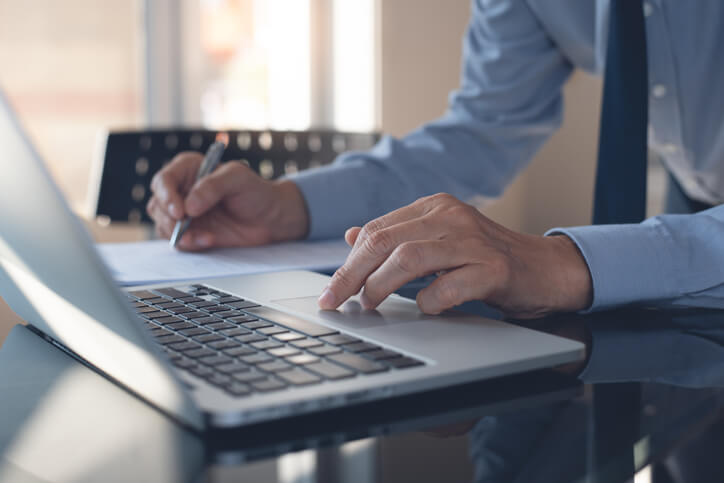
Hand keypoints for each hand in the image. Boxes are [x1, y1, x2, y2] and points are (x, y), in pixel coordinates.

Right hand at [147, 152, 308, 249]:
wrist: (270, 218)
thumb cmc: (256, 192)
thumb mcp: (238, 179)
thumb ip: (213, 186)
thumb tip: (190, 205)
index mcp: (188, 169)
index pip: (164, 180)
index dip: (167, 196)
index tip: (180, 211)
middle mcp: (182, 190)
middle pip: (158, 205)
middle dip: (169, 220)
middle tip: (185, 228)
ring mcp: (184, 213)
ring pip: (164, 225)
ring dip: (179, 234)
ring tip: (204, 238)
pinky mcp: (191, 232)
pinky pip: (178, 241)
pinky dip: (189, 243)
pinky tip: (208, 240)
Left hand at [318, 193, 592, 317]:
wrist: (544, 268)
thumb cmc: (486, 259)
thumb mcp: (438, 240)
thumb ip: (398, 236)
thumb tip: (352, 236)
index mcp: (435, 207)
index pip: (377, 230)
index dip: (349, 262)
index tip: (331, 290)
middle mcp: (452, 216)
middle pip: (386, 241)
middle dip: (353, 275)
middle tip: (336, 301)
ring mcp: (473, 241)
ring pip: (410, 258)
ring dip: (381, 286)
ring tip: (370, 305)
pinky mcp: (493, 268)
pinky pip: (447, 287)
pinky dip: (429, 302)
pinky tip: (426, 309)